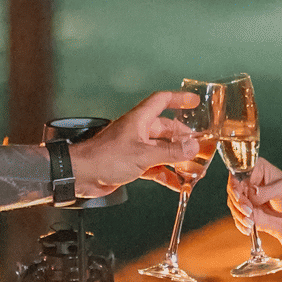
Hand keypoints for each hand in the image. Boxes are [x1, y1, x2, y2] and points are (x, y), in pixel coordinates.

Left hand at [68, 91, 197, 197]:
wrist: (82, 174)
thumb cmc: (105, 158)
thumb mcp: (143, 154)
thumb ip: (170, 152)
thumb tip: (192, 147)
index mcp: (139, 120)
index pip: (162, 100)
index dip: (178, 99)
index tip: (194, 101)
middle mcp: (138, 131)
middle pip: (166, 129)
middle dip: (184, 137)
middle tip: (200, 145)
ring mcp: (135, 148)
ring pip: (162, 150)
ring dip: (177, 159)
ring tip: (194, 167)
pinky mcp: (131, 164)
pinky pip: (154, 167)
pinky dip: (166, 174)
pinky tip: (177, 183)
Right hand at [224, 159, 281, 241]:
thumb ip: (267, 190)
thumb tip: (252, 191)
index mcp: (257, 169)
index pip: (240, 171)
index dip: (236, 182)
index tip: (239, 194)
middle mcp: (248, 181)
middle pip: (233, 188)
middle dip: (238, 201)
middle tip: (249, 211)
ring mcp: (245, 197)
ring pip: (233, 203)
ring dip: (239, 214)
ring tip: (251, 222)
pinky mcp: (245, 212)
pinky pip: (237, 217)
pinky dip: (241, 224)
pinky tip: (249, 228)